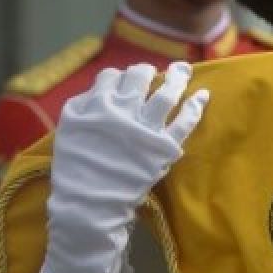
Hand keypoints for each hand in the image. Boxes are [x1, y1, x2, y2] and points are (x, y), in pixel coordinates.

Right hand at [44, 62, 207, 272]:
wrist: (90, 202)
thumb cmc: (76, 166)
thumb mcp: (69, 128)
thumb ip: (84, 104)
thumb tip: (101, 88)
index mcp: (97, 104)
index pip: (111, 77)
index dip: (119, 76)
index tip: (125, 80)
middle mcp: (124, 110)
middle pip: (141, 78)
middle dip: (147, 71)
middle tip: (155, 71)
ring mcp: (147, 128)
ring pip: (167, 94)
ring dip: (177, 78)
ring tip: (184, 70)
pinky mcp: (165, 146)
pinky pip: (185, 121)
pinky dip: (196, 106)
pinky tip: (203, 95)